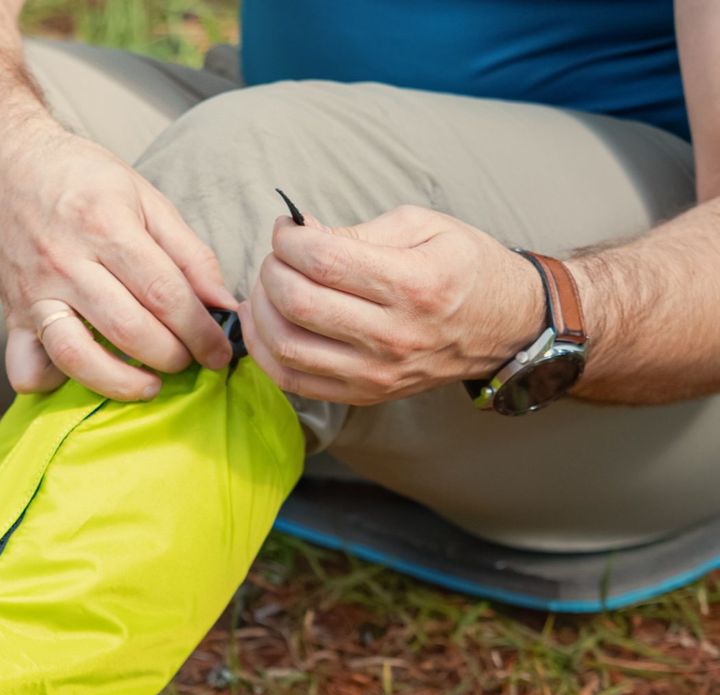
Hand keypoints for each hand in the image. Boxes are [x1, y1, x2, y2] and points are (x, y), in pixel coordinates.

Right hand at [0, 126, 235, 400]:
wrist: (7, 168)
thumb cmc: (83, 180)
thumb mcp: (146, 197)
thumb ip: (189, 252)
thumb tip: (223, 304)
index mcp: (106, 226)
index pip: (164, 293)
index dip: (200, 329)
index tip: (220, 350)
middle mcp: (66, 263)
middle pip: (129, 329)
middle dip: (172, 356)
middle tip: (191, 360)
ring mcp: (34, 293)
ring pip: (77, 356)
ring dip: (121, 382)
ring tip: (149, 385)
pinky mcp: (12, 315)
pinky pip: (25, 368)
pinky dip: (52, 383)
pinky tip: (81, 372)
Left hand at [239, 204, 546, 405]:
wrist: (506, 325)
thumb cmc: (465, 268)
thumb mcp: (424, 227)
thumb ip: (357, 232)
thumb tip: (300, 236)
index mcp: (413, 283)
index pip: (323, 261)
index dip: (289, 240)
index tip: (287, 230)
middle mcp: (394, 334)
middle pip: (297, 303)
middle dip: (271, 271)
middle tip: (277, 258)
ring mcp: (377, 372)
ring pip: (286, 346)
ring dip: (260, 312)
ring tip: (268, 288)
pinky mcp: (364, 394)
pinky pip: (293, 381)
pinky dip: (266, 352)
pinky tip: (267, 325)